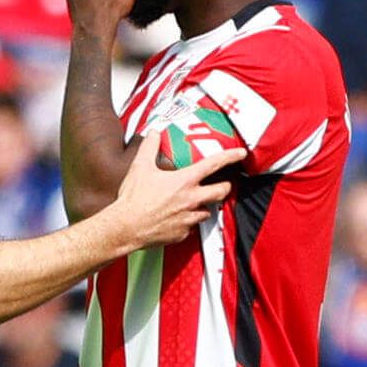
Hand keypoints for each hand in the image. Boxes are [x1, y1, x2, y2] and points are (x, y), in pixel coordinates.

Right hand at [108, 135, 244, 249]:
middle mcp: (191, 200)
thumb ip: (149, 147)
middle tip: (221, 185)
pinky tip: (175, 219)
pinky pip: (190, 227)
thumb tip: (154, 133)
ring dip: (203, 206)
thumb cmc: (133, 198)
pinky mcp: (182, 234)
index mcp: (184, 181)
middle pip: (221, 192)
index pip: (213, 165)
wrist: (125, 227)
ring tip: (193, 203)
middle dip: (224, 187)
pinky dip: (187, 222)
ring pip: (207, 212)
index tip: (241, 154)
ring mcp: (188, 219)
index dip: (230, 157)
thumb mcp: (140, 167)